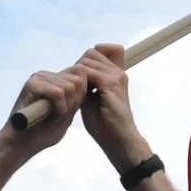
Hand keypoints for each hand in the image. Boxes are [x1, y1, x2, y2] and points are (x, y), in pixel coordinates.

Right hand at [3, 59, 91, 156]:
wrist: (21, 144)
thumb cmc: (43, 132)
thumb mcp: (67, 114)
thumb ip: (77, 98)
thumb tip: (90, 82)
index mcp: (56, 80)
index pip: (81, 73)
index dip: (83, 93)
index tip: (72, 110)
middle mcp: (48, 75)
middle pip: (79, 78)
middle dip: (76, 101)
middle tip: (63, 115)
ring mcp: (39, 77)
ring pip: (70, 86)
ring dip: (67, 107)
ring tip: (53, 117)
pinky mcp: (32, 84)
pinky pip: (58, 93)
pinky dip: (59, 108)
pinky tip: (50, 117)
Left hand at [73, 44, 147, 170]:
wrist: (119, 140)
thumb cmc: (105, 124)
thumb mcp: (91, 100)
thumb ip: (85, 85)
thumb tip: (72, 74)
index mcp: (115, 74)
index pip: (100, 50)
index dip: (85, 61)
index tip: (79, 80)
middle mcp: (118, 72)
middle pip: (91, 52)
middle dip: (78, 67)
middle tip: (75, 87)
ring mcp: (116, 76)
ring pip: (87, 61)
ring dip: (77, 75)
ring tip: (76, 93)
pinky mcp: (112, 84)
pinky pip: (88, 72)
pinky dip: (78, 83)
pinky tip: (77, 97)